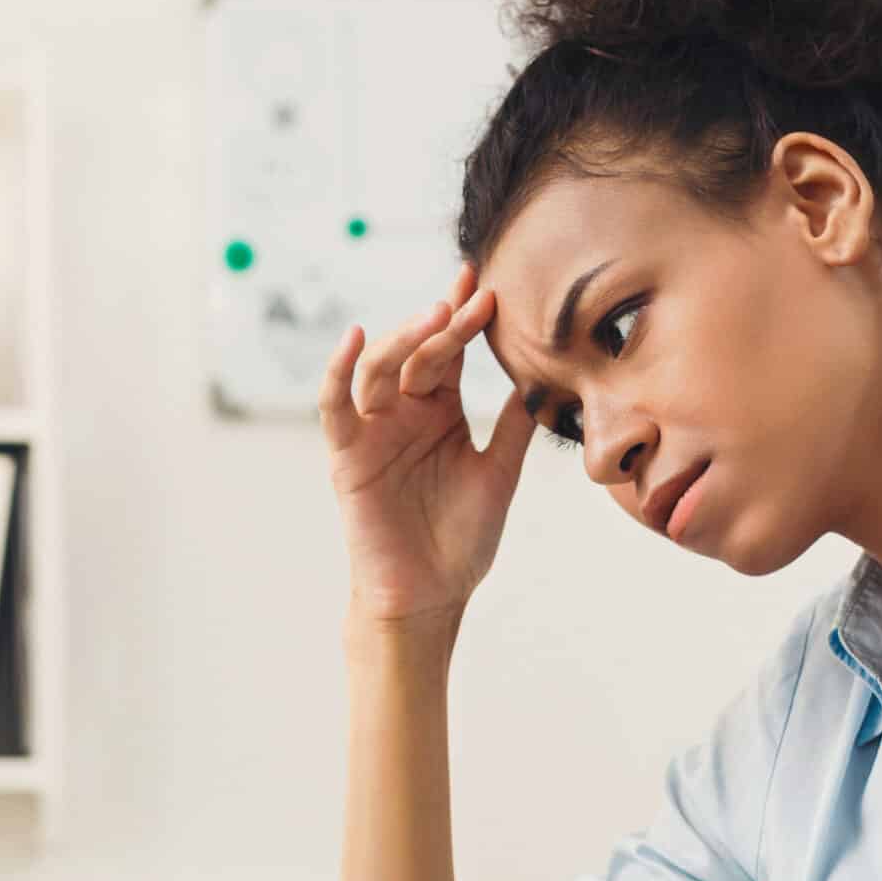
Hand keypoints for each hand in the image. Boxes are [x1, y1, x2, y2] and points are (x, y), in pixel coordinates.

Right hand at [321, 262, 535, 627]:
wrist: (428, 596)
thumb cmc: (461, 541)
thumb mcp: (499, 474)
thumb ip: (514, 426)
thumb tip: (546, 376)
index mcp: (440, 412)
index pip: (449, 352)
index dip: (465, 318)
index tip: (488, 284)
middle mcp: (404, 413)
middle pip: (419, 352)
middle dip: (444, 322)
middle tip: (472, 298)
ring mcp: (373, 430)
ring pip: (380, 368)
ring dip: (405, 337)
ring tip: (437, 315)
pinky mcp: (347, 455)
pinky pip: (335, 405)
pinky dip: (339, 370)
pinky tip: (356, 338)